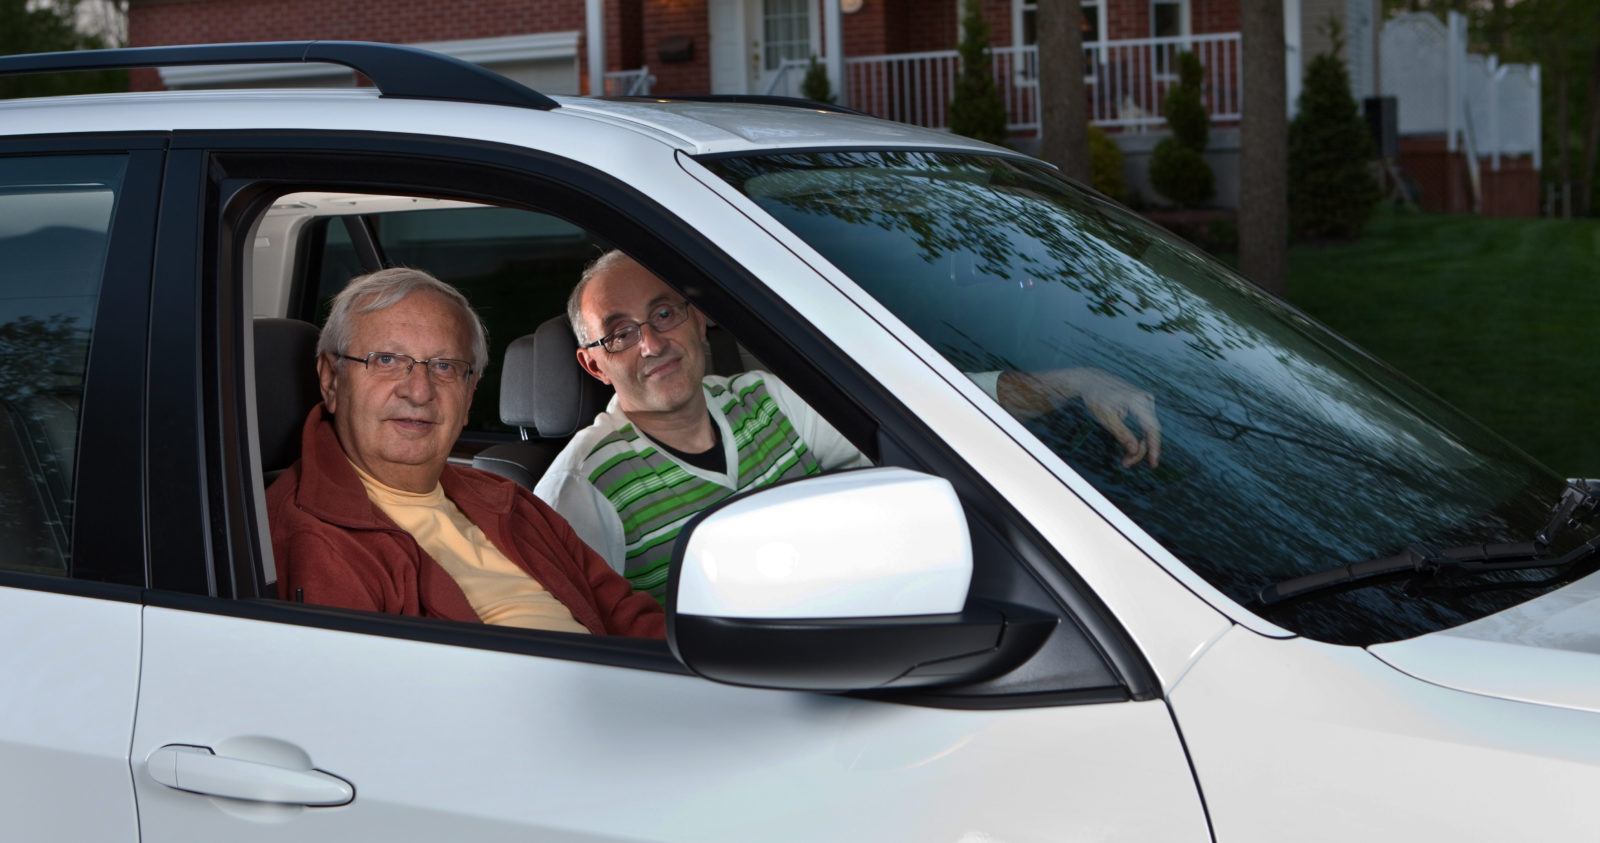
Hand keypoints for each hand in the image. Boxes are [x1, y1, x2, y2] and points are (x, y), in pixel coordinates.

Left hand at [998, 368, 1160, 467]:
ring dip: (1140, 445)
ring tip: (1125, 459)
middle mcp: (1146, 398)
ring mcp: (1146, 399)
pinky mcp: (1143, 402)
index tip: (1153, 464)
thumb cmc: (1095, 397)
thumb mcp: (1105, 417)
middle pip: (1151, 431)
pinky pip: (1145, 424)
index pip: (1151, 428)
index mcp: (1138, 400)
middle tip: (1126, 463)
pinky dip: (1139, 437)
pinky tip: (1129, 447)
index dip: (1154, 448)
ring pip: (1149, 429)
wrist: (1091, 380)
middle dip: (1141, 450)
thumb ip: (1121, 434)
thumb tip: (1135, 451)